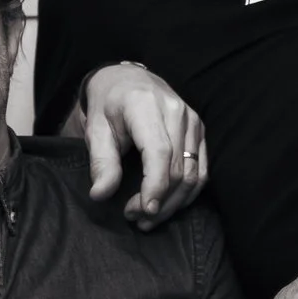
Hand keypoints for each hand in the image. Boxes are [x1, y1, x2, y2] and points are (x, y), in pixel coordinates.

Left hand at [70, 64, 205, 227]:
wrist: (126, 80)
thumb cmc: (108, 105)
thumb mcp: (95, 129)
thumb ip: (101, 162)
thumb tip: (100, 195)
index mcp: (146, 106)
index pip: (159, 152)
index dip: (155, 185)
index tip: (144, 211)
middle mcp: (176, 111)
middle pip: (179, 168)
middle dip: (159, 200)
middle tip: (135, 218)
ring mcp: (192, 120)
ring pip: (194, 173)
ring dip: (174, 202)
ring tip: (148, 217)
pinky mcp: (199, 130)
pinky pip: (202, 169)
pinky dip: (187, 193)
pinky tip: (167, 204)